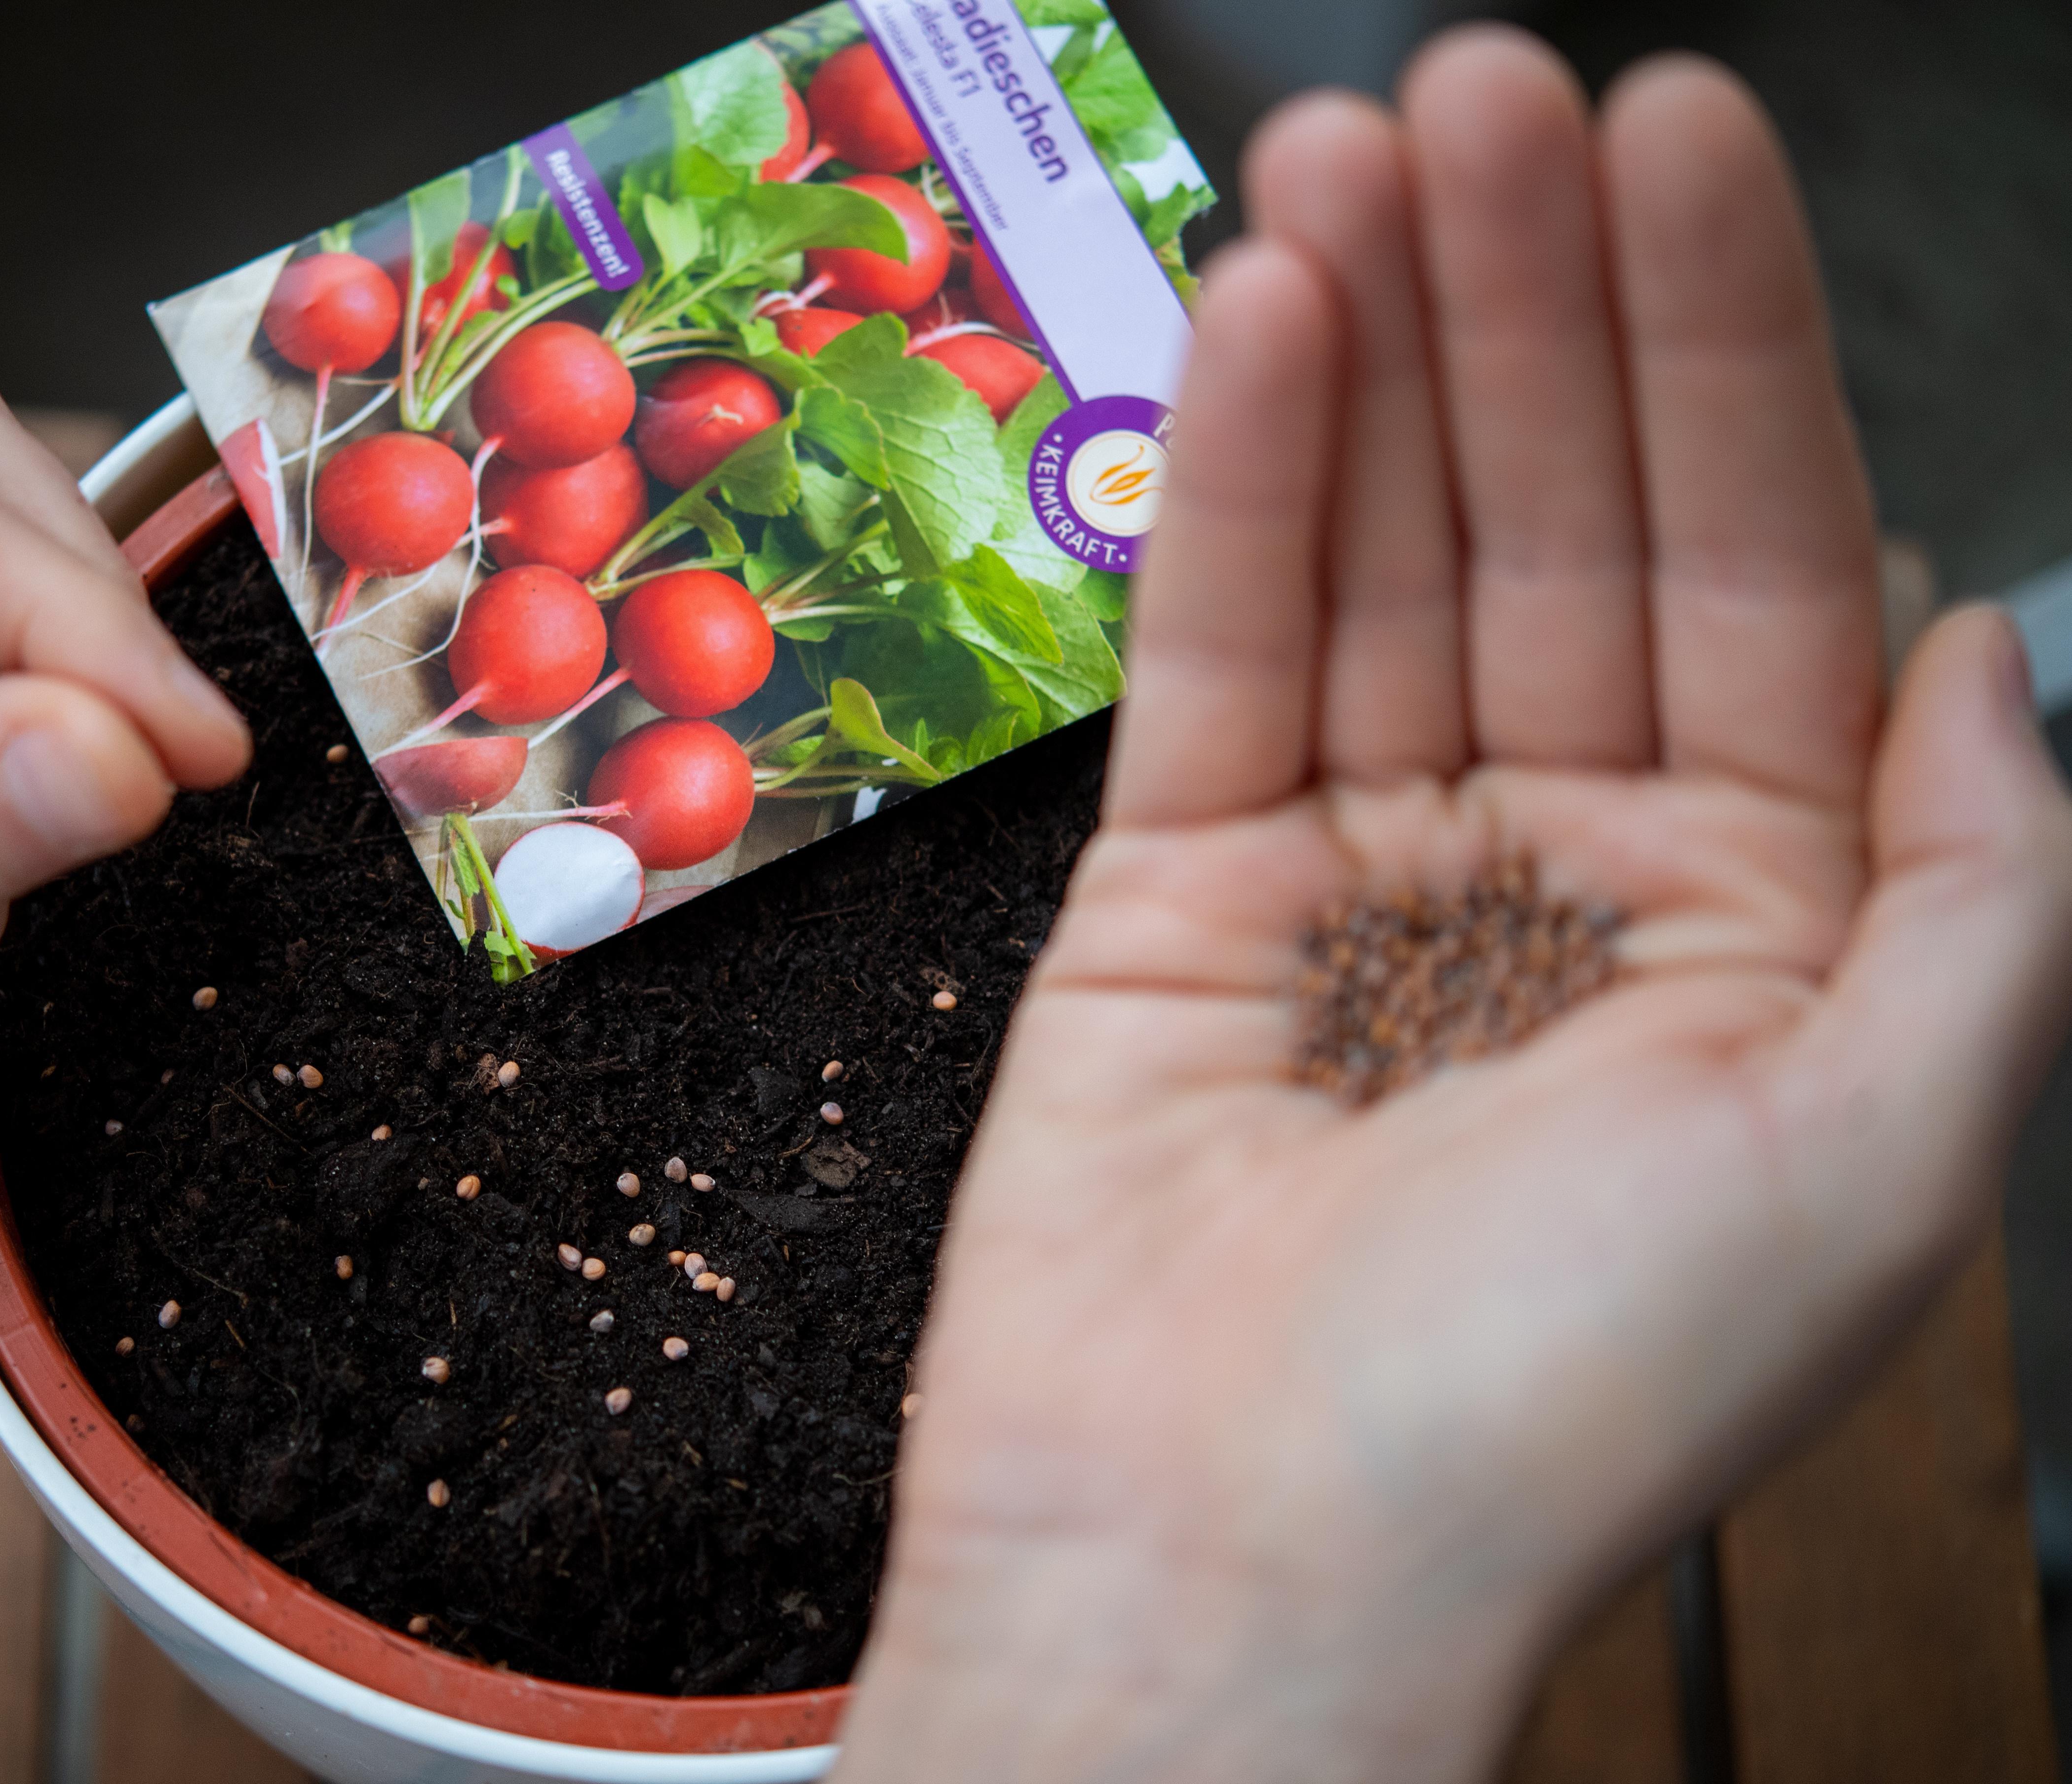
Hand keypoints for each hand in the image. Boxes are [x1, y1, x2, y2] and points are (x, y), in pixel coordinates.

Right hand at [834, 31, 2071, 1783]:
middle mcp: (1566, 878)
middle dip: (1535, 304)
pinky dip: (1233, 490)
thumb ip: (1977, 889)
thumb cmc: (1555, 1411)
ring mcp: (1363, 870)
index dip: (1723, 352)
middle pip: (1556, 529)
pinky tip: (1257, 318)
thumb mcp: (1879, 1156)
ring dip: (1375, 349)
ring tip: (1356, 146)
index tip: (1681, 142)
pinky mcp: (1179, 890)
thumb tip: (1994, 639)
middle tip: (1489, 89)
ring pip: (1377, 560)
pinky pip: (1215, 655)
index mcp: (1761, 931)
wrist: (1228, 1573)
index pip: (1759, 575)